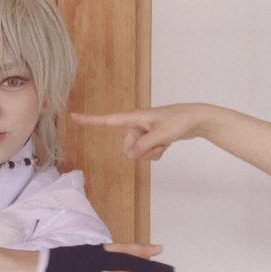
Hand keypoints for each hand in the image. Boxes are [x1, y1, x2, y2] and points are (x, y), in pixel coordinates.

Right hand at [42, 242, 173, 271]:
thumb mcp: (69, 266)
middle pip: (122, 261)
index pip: (119, 250)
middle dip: (146, 267)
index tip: (159, 249)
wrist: (19, 269)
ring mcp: (79, 270)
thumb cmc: (45, 269)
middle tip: (169, 271)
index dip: (139, 250)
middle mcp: (88, 258)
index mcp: (90, 253)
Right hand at [71, 105, 203, 160]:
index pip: (107, 120)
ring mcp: (144, 132)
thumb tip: (129, 155)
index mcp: (134, 117)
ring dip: (150, 152)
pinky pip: (146, 153)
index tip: (73, 116)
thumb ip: (142, 146)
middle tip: (158, 141)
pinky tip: (166, 144)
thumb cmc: (180, 121)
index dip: (90, 120)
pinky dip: (156, 152)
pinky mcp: (152, 138)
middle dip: (140, 150)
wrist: (197, 119)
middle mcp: (136, 124)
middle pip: (126, 146)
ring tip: (164, 141)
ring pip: (137, 152)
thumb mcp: (160, 135)